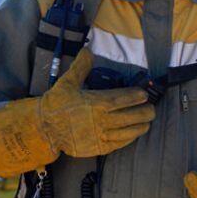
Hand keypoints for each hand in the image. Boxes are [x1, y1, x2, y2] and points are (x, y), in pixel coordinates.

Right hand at [0, 49, 154, 176]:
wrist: (45, 128)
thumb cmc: (57, 104)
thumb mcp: (67, 82)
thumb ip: (81, 66)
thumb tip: (88, 50)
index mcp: (96, 103)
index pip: (123, 99)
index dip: (136, 96)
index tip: (144, 94)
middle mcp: (101, 120)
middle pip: (130, 117)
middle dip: (145, 112)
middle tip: (151, 108)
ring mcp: (100, 136)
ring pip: (128, 131)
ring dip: (141, 126)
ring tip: (147, 122)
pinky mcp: (98, 148)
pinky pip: (119, 143)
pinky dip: (129, 138)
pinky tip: (134, 133)